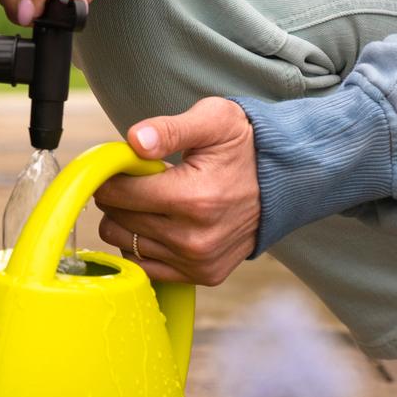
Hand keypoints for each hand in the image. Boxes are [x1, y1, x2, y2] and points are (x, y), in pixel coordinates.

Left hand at [93, 98, 259, 286]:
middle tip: (139, 180)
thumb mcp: (212, 120)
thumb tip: (136, 141)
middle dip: (118, 197)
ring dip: (127, 221)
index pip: (117, 193)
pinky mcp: (204, 275)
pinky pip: (144, 265)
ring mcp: (199, 262)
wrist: (285, 181)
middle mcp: (194, 239)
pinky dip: (142, 244)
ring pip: (123, 243)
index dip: (111, 175)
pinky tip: (159, 223)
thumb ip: (169, 129)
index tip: (122, 165)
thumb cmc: (243, 146)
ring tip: (152, 201)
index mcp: (193, 199)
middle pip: (116, 220)